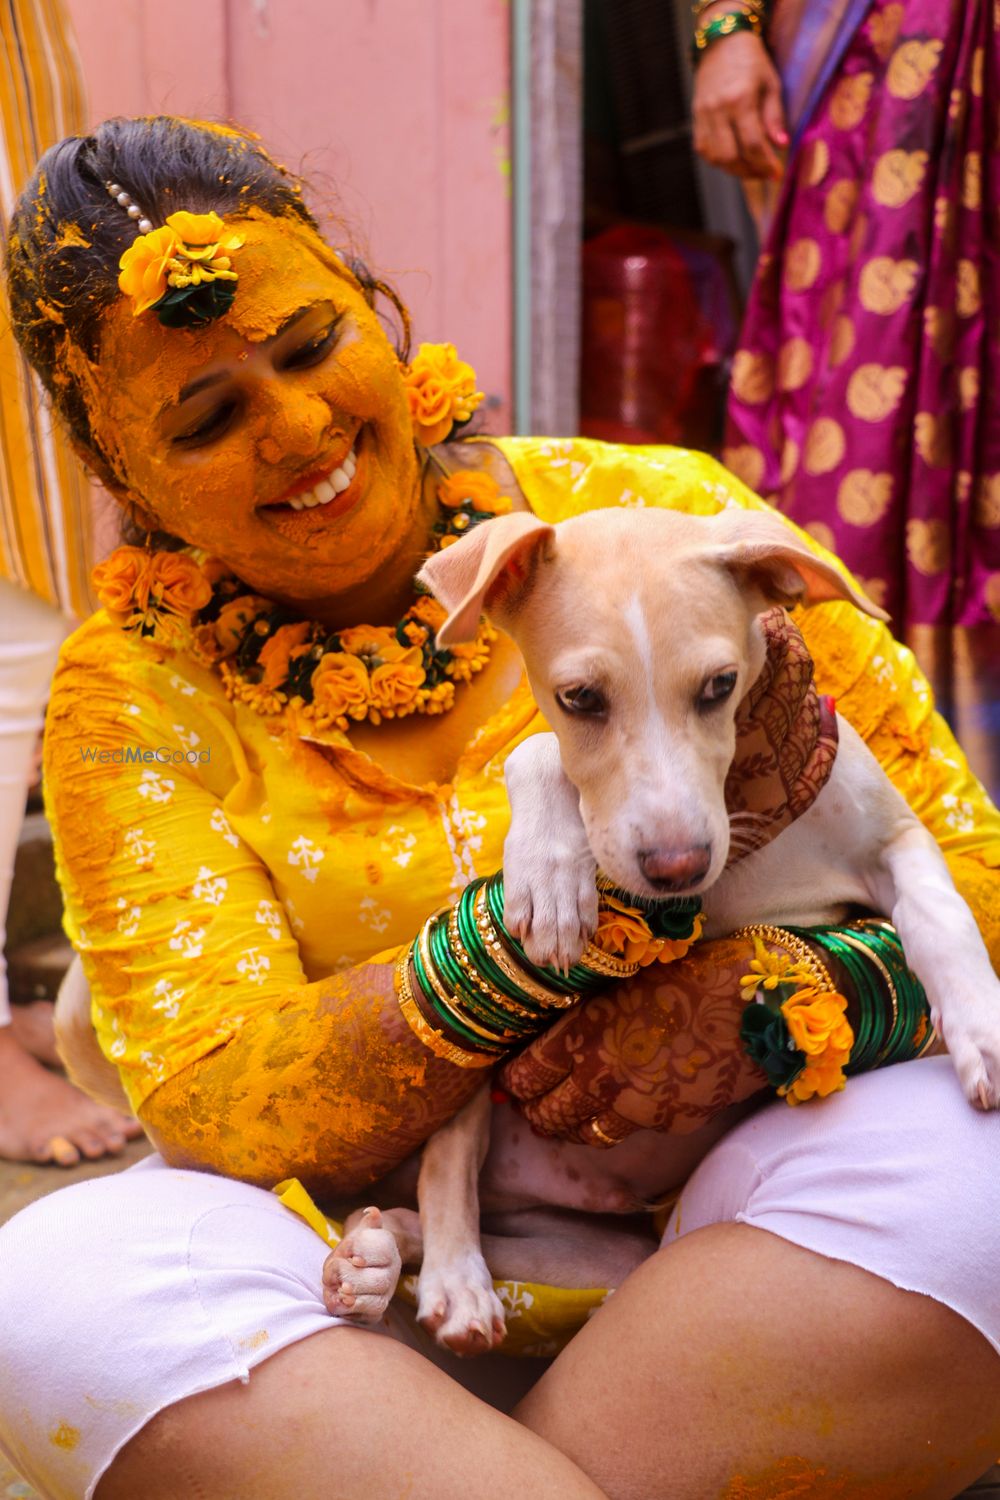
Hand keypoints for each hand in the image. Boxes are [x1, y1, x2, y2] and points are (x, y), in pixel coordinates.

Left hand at [322, 1205, 402, 1322]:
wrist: (361, 1263)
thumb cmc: (356, 1246)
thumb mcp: (360, 1231)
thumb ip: (367, 1222)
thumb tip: (372, 1212)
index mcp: (388, 1247)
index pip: (382, 1250)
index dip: (365, 1254)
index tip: (351, 1256)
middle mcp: (392, 1271)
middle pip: (381, 1281)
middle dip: (356, 1280)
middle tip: (339, 1280)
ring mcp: (386, 1292)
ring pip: (377, 1302)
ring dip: (354, 1299)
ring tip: (338, 1291)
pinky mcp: (376, 1311)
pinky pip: (369, 1317)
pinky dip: (352, 1313)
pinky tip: (339, 1303)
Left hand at [499, 937, 768, 1144]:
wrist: (756, 1004)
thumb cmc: (690, 975)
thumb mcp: (624, 984)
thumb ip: (588, 1014)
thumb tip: (559, 1034)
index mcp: (584, 1034)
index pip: (528, 1074)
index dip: (514, 1082)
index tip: (510, 1082)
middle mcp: (602, 1077)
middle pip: (548, 1113)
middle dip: (535, 1111)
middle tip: (530, 1106)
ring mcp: (636, 1106)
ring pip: (583, 1132)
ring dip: (570, 1126)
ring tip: (565, 1118)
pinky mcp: (669, 1122)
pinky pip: (629, 1130)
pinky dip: (618, 1123)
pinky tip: (622, 1109)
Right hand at [692, 28, 786, 180]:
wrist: (722, 44)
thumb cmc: (752, 62)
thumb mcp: (771, 84)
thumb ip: (774, 116)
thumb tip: (781, 145)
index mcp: (740, 99)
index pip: (752, 143)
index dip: (765, 163)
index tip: (777, 173)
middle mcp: (718, 109)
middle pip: (730, 156)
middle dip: (750, 171)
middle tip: (765, 173)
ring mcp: (703, 115)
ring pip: (715, 158)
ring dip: (734, 169)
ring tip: (751, 169)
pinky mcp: (696, 118)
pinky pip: (704, 149)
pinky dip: (718, 160)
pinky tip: (733, 159)